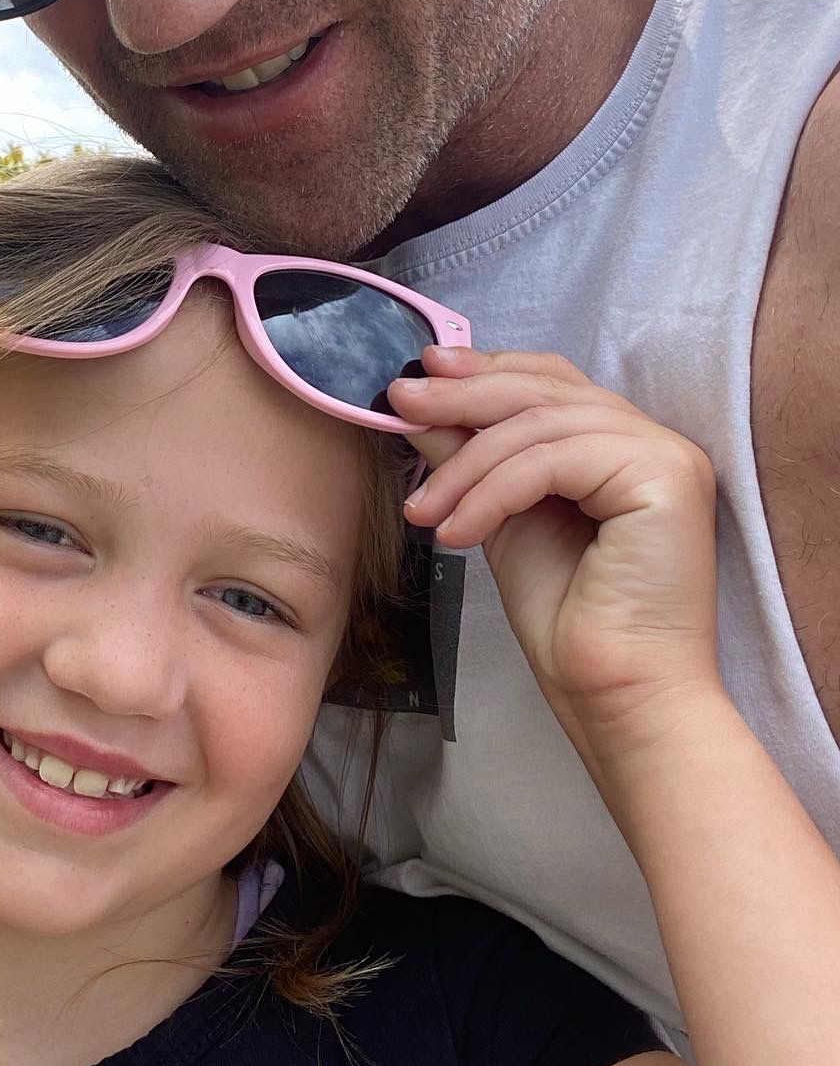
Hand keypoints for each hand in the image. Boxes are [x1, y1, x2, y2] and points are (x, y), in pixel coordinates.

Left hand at [389, 346, 720, 754]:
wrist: (615, 696)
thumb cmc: (568, 621)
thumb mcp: (499, 518)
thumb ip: (469, 456)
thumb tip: (416, 406)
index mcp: (622, 445)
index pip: (550, 382)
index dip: (486, 369)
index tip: (420, 372)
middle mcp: (653, 441)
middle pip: (544, 391)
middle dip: (462, 396)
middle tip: (398, 403)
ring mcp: (667, 454)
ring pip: (540, 426)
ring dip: (465, 466)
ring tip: (421, 511)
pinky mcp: (666, 476)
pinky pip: (553, 461)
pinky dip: (493, 492)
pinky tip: (456, 532)